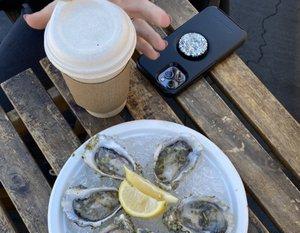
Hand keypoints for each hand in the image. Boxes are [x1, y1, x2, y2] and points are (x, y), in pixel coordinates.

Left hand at [24, 0, 169, 59]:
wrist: (78, 6)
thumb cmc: (74, 3)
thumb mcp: (63, 4)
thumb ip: (48, 12)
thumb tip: (28, 21)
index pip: (133, 1)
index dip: (148, 8)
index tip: (161, 17)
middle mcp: (119, 7)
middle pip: (141, 12)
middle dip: (154, 21)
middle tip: (165, 30)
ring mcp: (122, 19)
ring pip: (140, 27)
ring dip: (151, 38)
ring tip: (159, 50)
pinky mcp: (122, 30)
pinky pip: (136, 37)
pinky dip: (143, 46)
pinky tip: (150, 55)